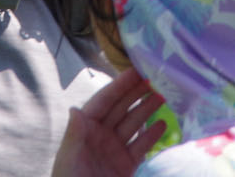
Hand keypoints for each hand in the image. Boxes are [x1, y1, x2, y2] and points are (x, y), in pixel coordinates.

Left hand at [52, 67, 168, 176]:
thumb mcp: (69, 160)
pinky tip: (164, 123)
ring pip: (133, 124)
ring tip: (164, 95)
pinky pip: (140, 145)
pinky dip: (152, 135)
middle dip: (137, 92)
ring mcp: (114, 150)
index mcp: (84, 129)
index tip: (137, 69)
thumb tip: (76, 109)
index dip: (120, 85)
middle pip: (121, 108)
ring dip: (148, 109)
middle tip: (157, 76)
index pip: (104, 101)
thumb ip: (75, 136)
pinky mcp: (126, 165)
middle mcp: (100, 135)